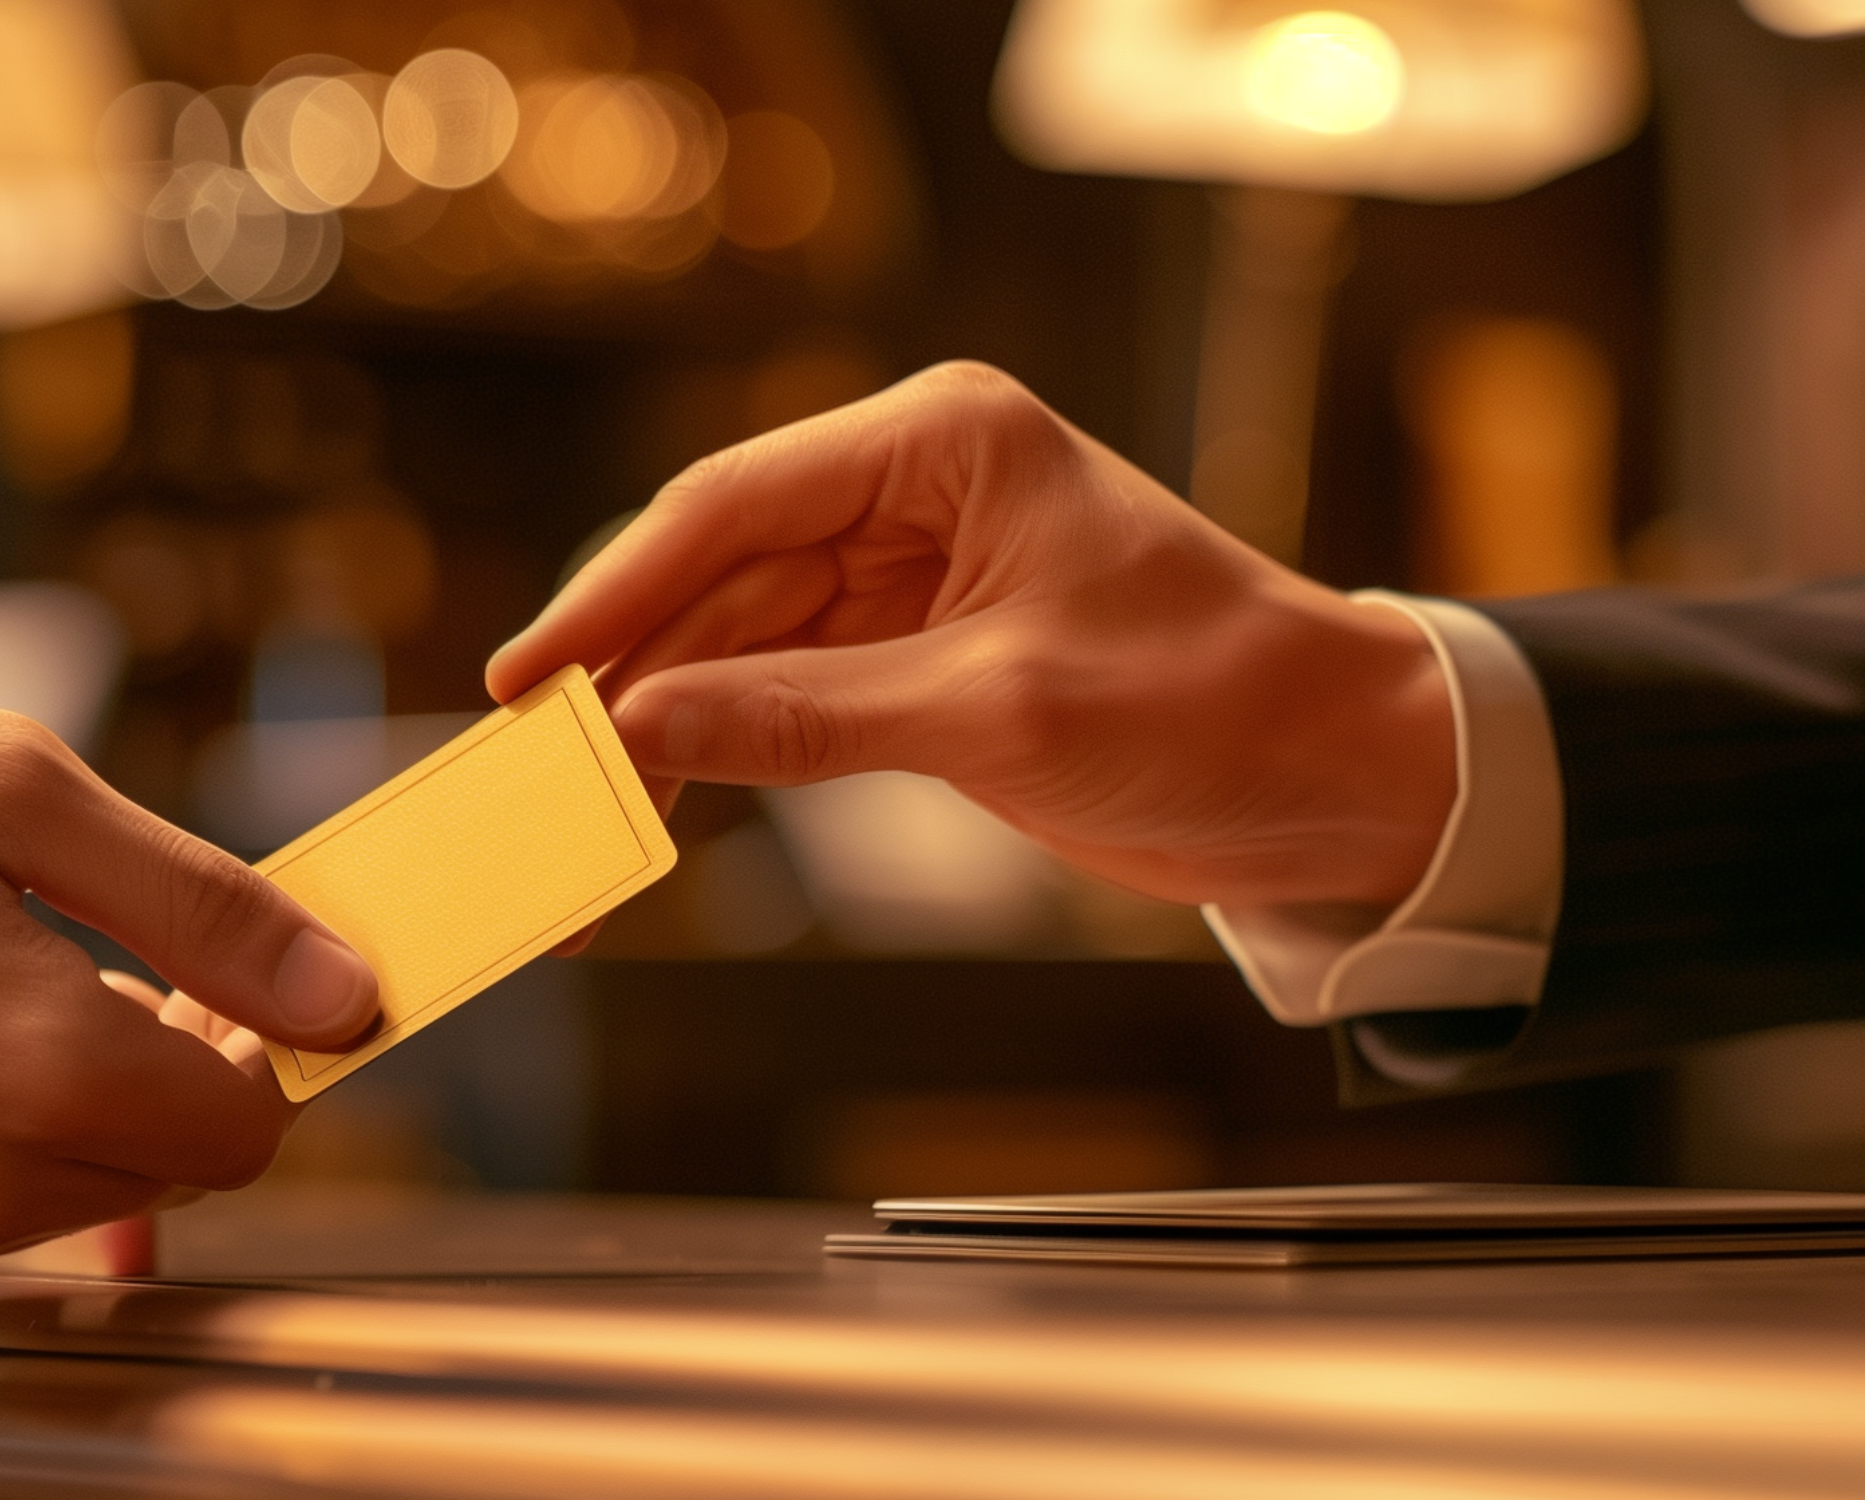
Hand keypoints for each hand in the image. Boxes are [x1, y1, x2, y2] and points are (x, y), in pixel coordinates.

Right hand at [0, 688, 373, 1273]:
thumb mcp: (13, 790)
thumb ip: (203, 902)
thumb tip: (346, 992)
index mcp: (36, 1069)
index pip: (249, 1127)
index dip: (257, 1037)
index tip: (211, 956)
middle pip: (177, 1165)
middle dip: (176, 1063)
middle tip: (101, 938)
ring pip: (91, 1186)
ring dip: (90, 1092)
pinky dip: (5, 1122)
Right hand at [487, 362, 1458, 909]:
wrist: (1341, 779)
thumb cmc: (1216, 702)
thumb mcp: (1001, 713)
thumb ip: (809, 717)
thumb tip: (643, 730)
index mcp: (941, 440)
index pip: (732, 506)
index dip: (614, 594)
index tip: (526, 681)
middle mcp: (912, 489)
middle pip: (716, 573)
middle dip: (620, 667)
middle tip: (523, 763)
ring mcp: (910, 578)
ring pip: (735, 645)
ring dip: (657, 725)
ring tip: (571, 812)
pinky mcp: (920, 664)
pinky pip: (782, 699)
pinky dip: (719, 753)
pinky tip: (652, 808)